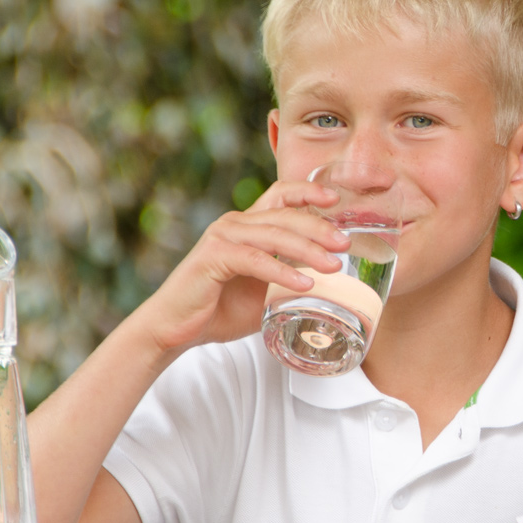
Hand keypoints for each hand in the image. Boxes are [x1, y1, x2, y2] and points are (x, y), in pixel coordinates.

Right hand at [133, 179, 350, 355]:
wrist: (176, 329)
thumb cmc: (220, 310)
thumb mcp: (265, 292)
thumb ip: (291, 280)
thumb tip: (334, 287)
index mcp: (248, 226)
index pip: (281, 195)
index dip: (309, 192)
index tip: (337, 200)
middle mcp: (235, 224)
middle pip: (285, 214)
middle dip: (319, 227)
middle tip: (346, 244)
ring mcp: (222, 237)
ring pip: (274, 234)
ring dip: (307, 249)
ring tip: (334, 266)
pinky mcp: (213, 257)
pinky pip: (255, 259)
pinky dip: (282, 272)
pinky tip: (304, 284)